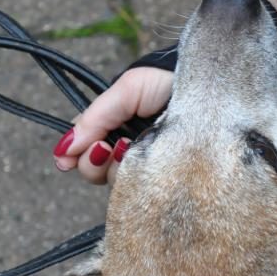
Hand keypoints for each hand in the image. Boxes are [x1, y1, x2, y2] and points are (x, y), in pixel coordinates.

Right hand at [52, 66, 172, 183]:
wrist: (211, 90)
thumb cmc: (170, 83)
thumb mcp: (128, 89)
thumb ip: (95, 117)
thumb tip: (65, 148)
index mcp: (117, 126)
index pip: (86, 147)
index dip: (74, 156)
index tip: (65, 161)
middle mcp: (130, 148)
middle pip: (95, 171)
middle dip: (92, 164)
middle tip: (104, 150)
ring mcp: (149, 166)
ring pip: (116, 185)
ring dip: (116, 168)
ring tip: (131, 147)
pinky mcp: (167, 181)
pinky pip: (141, 193)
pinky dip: (138, 178)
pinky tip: (149, 160)